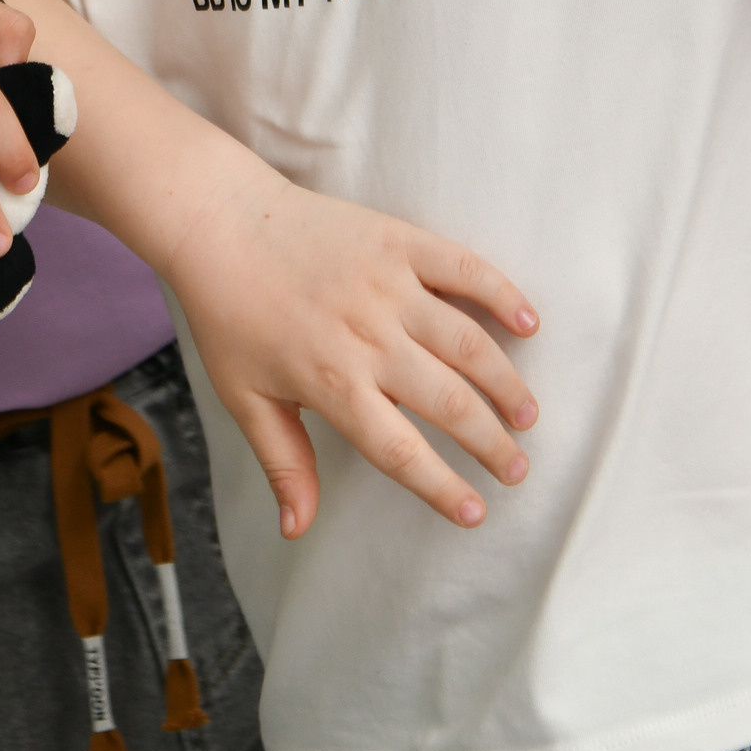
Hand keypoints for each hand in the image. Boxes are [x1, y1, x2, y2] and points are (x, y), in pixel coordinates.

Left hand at [164, 168, 540, 536]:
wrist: (221, 222)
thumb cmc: (229, 315)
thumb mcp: (244, 398)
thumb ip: (282, 463)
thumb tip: (297, 529)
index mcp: (331, 382)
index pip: (402, 451)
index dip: (442, 487)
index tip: (474, 513)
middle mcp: (369, 338)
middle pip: (448, 403)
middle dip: (491, 443)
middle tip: (516, 469)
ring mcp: (389, 285)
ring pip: (468, 343)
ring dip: (505, 383)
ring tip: (527, 414)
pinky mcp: (398, 241)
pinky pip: (464, 268)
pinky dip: (502, 293)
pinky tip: (529, 322)